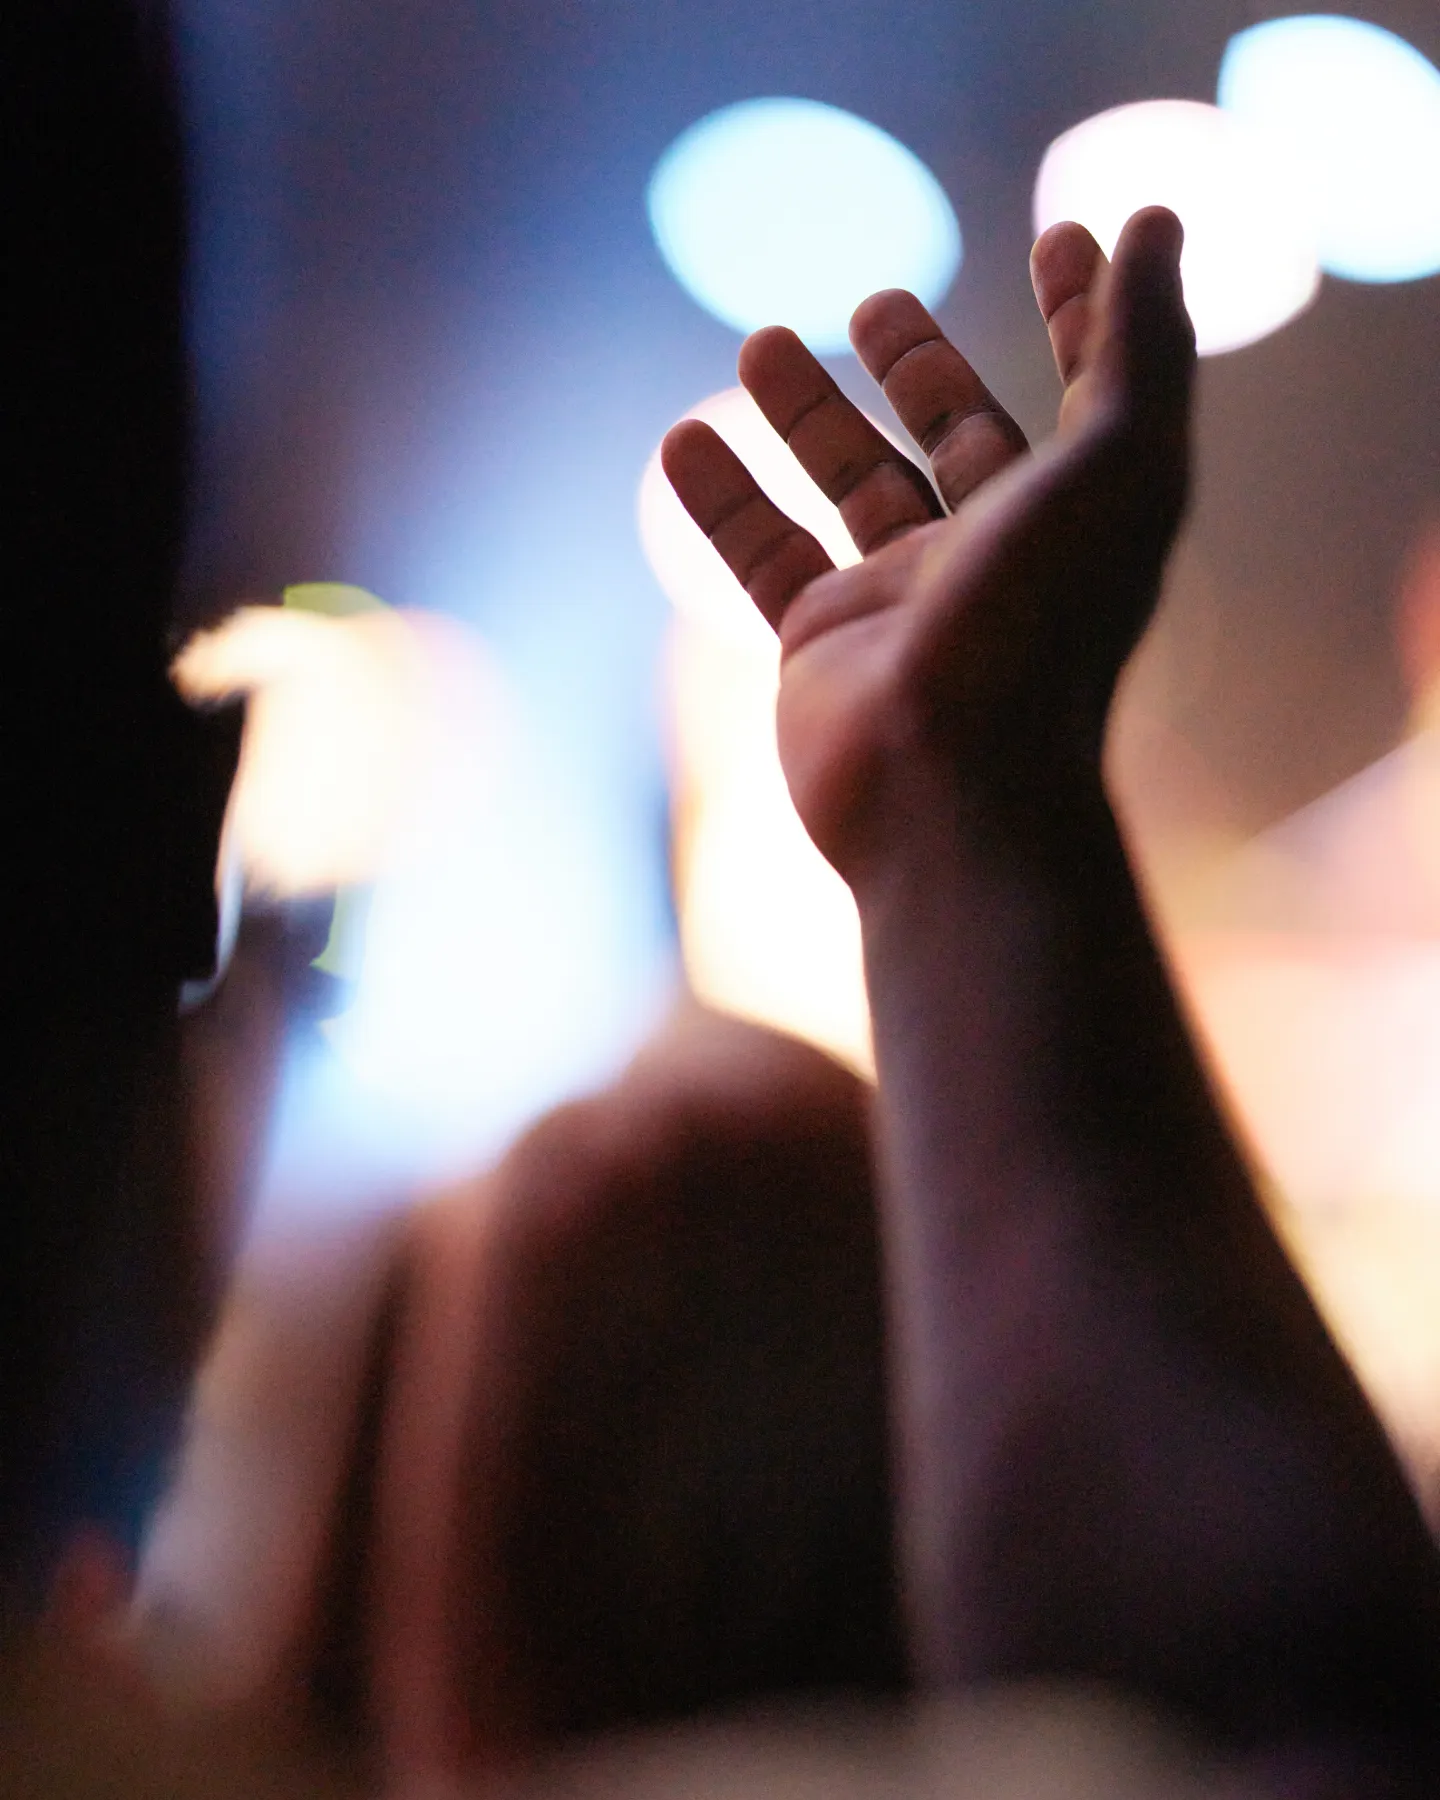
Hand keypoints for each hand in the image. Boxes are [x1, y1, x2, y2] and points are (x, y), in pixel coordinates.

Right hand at [662, 208, 1193, 884]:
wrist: (947, 791)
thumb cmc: (1039, 628)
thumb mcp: (1119, 464)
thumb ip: (1138, 344)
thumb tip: (1157, 221)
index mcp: (1075, 514)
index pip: (1090, 393)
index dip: (1084, 315)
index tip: (1057, 240)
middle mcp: (995, 556)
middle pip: (958, 440)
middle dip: (921, 366)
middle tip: (879, 301)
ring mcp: (905, 604)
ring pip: (850, 487)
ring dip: (808, 413)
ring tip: (760, 340)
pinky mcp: (822, 647)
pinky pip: (766, 555)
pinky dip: (724, 499)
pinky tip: (680, 439)